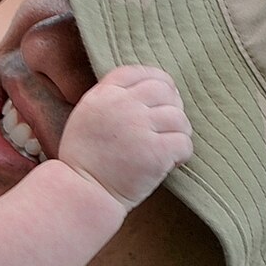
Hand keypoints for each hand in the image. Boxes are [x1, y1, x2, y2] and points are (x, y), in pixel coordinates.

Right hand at [58, 65, 192, 210]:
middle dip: (172, 106)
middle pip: (164, 90)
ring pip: (179, 117)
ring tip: (167, 146)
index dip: (157, 82)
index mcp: (104, 94)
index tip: (162, 98)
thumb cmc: (84, 160)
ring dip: (178, 132)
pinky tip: (170, 162)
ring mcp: (140, 128)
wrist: (81, 192)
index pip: (140, 73)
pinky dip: (181, 154)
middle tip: (167, 126)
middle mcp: (122, 105)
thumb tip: (149, 91)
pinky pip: (184, 143)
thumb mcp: (86, 116)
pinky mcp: (155, 152)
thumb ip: (110, 99)